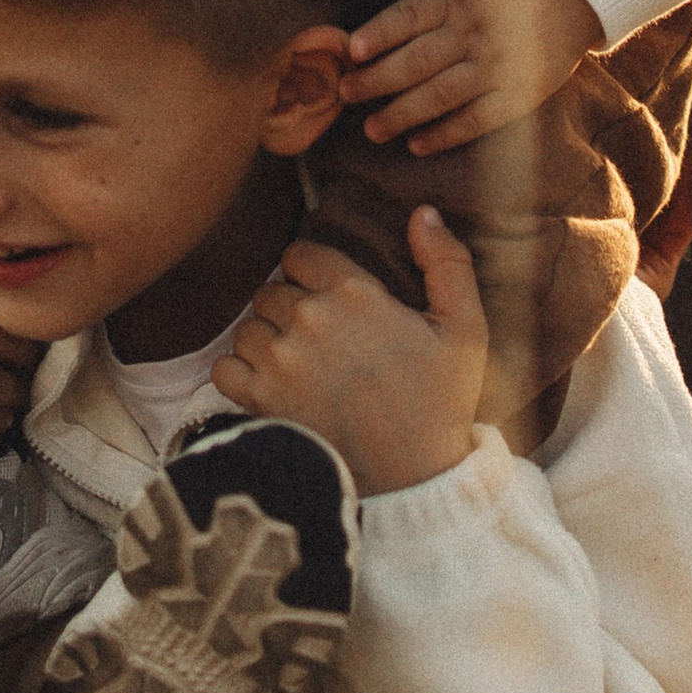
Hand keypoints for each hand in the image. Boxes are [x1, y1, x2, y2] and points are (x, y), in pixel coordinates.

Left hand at [208, 212, 486, 493]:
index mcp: (356, 293)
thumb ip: (447, 262)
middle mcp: (310, 319)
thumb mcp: (466, 329)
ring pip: (247, 326)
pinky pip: (225, 367)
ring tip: (297, 362)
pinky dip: (241, 373)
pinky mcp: (260, 400)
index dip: (311, 271)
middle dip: (290, 306)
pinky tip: (271, 384)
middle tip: (318, 336)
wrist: (412, 480)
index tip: (328, 295)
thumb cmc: (440, 403)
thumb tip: (420, 212)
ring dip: (265, 339)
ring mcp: (280, 360)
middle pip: (271, 289)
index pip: (300, 253)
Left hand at [342, 0, 603, 151]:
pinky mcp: (517, 92)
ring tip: (373, 129)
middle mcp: (472, 31)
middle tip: (346, 93)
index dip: (379, 32)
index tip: (352, 49)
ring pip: (442, 94)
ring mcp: (496, 65)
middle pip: (418, 60)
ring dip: (404, 114)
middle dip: (379, 80)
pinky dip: (449, 133)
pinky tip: (419, 145)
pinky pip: (478, 118)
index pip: (409, 16)